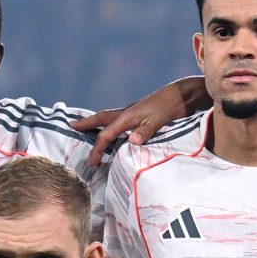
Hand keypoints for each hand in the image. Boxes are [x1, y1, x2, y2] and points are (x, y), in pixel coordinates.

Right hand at [72, 78, 206, 164]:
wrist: (184, 94)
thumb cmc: (173, 107)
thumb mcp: (160, 120)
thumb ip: (146, 131)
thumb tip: (131, 141)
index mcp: (128, 116)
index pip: (107, 135)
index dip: (98, 150)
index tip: (91, 163)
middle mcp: (128, 112)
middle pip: (101, 118)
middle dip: (86, 124)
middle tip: (71, 126)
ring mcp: (134, 112)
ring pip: (109, 119)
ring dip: (97, 123)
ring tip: (86, 128)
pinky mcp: (141, 114)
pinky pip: (119, 121)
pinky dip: (111, 125)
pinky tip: (114, 131)